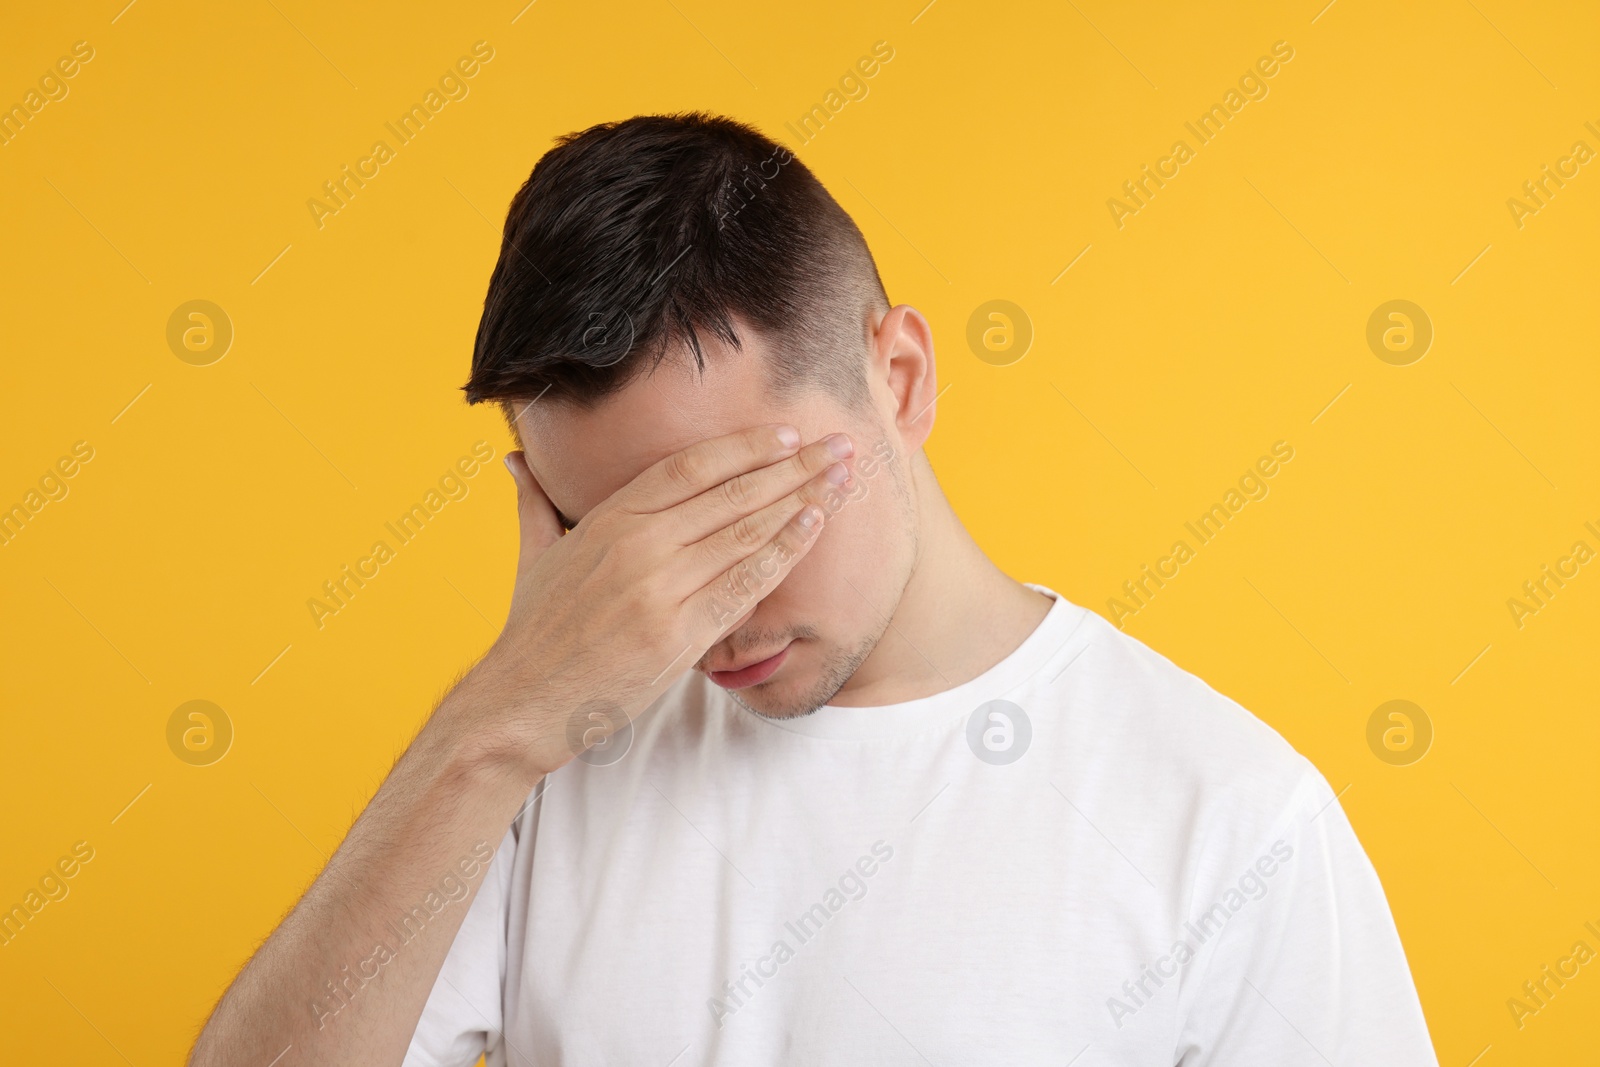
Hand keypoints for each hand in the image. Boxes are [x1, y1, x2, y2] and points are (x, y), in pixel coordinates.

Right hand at [459, 424, 853, 777]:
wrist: (520, 703)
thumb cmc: (532, 630)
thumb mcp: (531, 554)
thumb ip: (534, 502)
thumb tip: (514, 460)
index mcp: (608, 519)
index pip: (690, 467)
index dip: (745, 447)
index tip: (788, 433)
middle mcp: (638, 546)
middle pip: (732, 493)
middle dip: (795, 466)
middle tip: (841, 445)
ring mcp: (660, 590)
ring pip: (747, 533)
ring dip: (804, 500)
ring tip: (844, 478)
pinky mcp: (679, 635)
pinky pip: (745, 586)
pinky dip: (785, 552)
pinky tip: (815, 525)